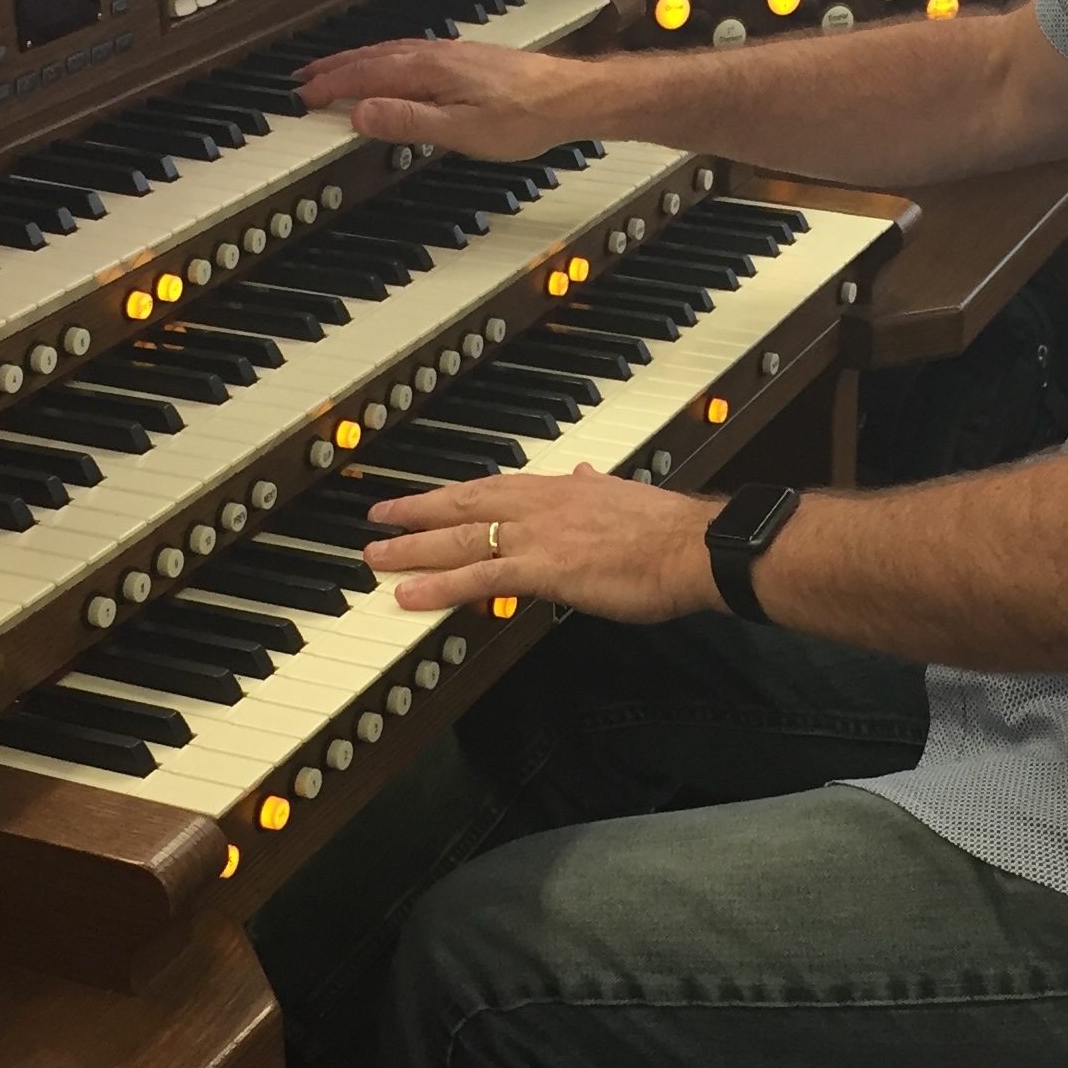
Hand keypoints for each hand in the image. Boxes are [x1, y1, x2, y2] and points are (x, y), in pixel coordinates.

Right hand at [294, 36, 590, 159]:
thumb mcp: (462, 131)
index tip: (302, 97)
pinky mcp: (465, 60)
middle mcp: (436, 55)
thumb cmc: (525, 116)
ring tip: (336, 72)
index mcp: (427, 71)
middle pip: (372, 58)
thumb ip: (409, 121)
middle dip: (334, 68)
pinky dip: (385, 60)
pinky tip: (391, 69)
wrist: (570, 97)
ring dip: (357, 62)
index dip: (330, 87)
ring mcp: (451, 55)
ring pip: (390, 53)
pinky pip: (410, 54)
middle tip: (304, 79)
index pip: (364, 76)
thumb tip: (362, 114)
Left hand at [365, 464, 719, 621]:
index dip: (455, 493)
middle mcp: (541, 504)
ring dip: (412, 547)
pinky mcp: (542, 568)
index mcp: (562, 488)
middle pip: (464, 504)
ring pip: (460, 538)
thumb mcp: (626, 495)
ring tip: (375, 556)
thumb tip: (586, 474)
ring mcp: (538, 535)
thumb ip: (597, 486)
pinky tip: (408, 594)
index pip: (494, 487)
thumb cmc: (670, 532)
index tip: (428, 497)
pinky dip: (438, 585)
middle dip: (417, 511)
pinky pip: (477, 577)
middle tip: (378, 517)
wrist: (693, 547)